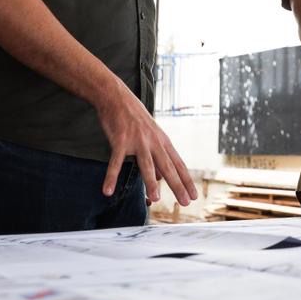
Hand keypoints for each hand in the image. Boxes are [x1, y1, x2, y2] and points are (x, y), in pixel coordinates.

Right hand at [95, 80, 196, 205]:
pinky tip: (107, 190)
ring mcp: (137, 141)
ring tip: (155, 199)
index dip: (186, 181)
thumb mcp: (151, 134)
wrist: (117, 97)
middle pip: (168, 167)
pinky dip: (111, 177)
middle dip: (177, 186)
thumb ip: (156, 156)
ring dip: (151, 182)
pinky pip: (115, 162)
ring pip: (147, 164)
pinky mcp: (120, 140)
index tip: (193, 196)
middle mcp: (154, 142)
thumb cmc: (134, 117)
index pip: (178, 164)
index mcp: (163, 141)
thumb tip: (159, 177)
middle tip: (184, 202)